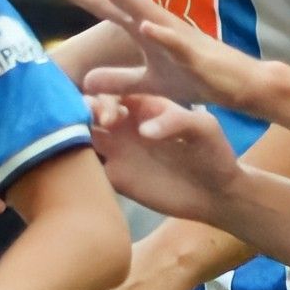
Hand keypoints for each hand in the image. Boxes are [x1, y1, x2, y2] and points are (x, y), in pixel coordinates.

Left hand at [41, 0, 258, 117]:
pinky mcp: (193, 53)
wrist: (236, 86)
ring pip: (143, 8)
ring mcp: (174, 35)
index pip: (103, 5)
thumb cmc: (196, 78)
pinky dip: (160, 33)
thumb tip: (86, 80)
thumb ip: (118, 79)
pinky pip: (175, 42)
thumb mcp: (150, 83)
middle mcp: (154, 23)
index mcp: (141, 28)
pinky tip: (146, 24)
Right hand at [80, 87, 247, 231]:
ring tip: (76, 148)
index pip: (110, 96)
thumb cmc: (214, 154)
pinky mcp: (117, 179)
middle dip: (78, 117)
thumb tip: (144, 131)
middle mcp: (126, 127)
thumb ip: (176, 121)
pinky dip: (77, 167)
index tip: (110, 118)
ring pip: (82, 139)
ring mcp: (119, 153)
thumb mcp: (203, 129)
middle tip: (87, 130)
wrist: (217, 194)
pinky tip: (78, 173)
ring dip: (72, 140)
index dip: (102, 102)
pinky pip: (88, 169)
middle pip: (88, 114)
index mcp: (144, 107)